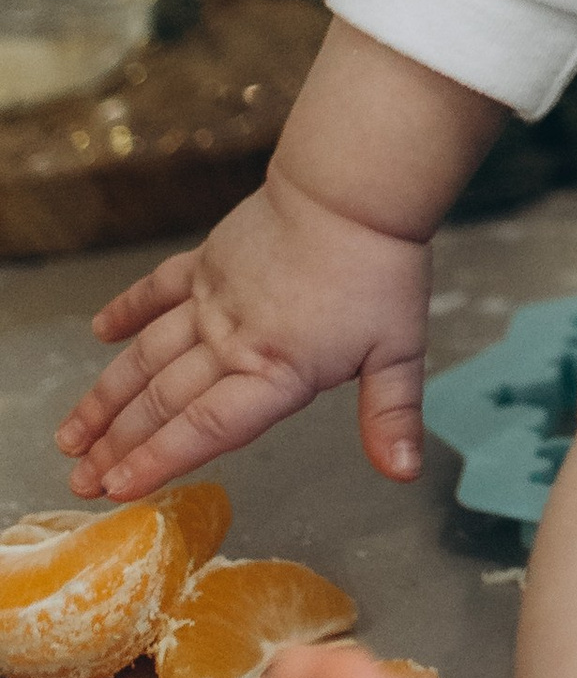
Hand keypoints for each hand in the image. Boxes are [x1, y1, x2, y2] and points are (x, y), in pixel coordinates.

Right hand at [56, 172, 431, 499]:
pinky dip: (127, 311)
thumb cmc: (380, 268)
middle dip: (117, 447)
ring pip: (147, 356)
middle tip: (81, 483)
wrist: (352, 189)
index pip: (207, 428)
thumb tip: (404, 473)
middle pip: (164, 402)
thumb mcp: (401, 349)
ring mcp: (212, 299)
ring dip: (106, 399)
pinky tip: (101, 334)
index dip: (159, 461)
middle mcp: (232, 341)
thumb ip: (393, 414)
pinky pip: (158, 290)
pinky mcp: (208, 260)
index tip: (118, 489)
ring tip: (71, 437)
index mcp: (276, 371)